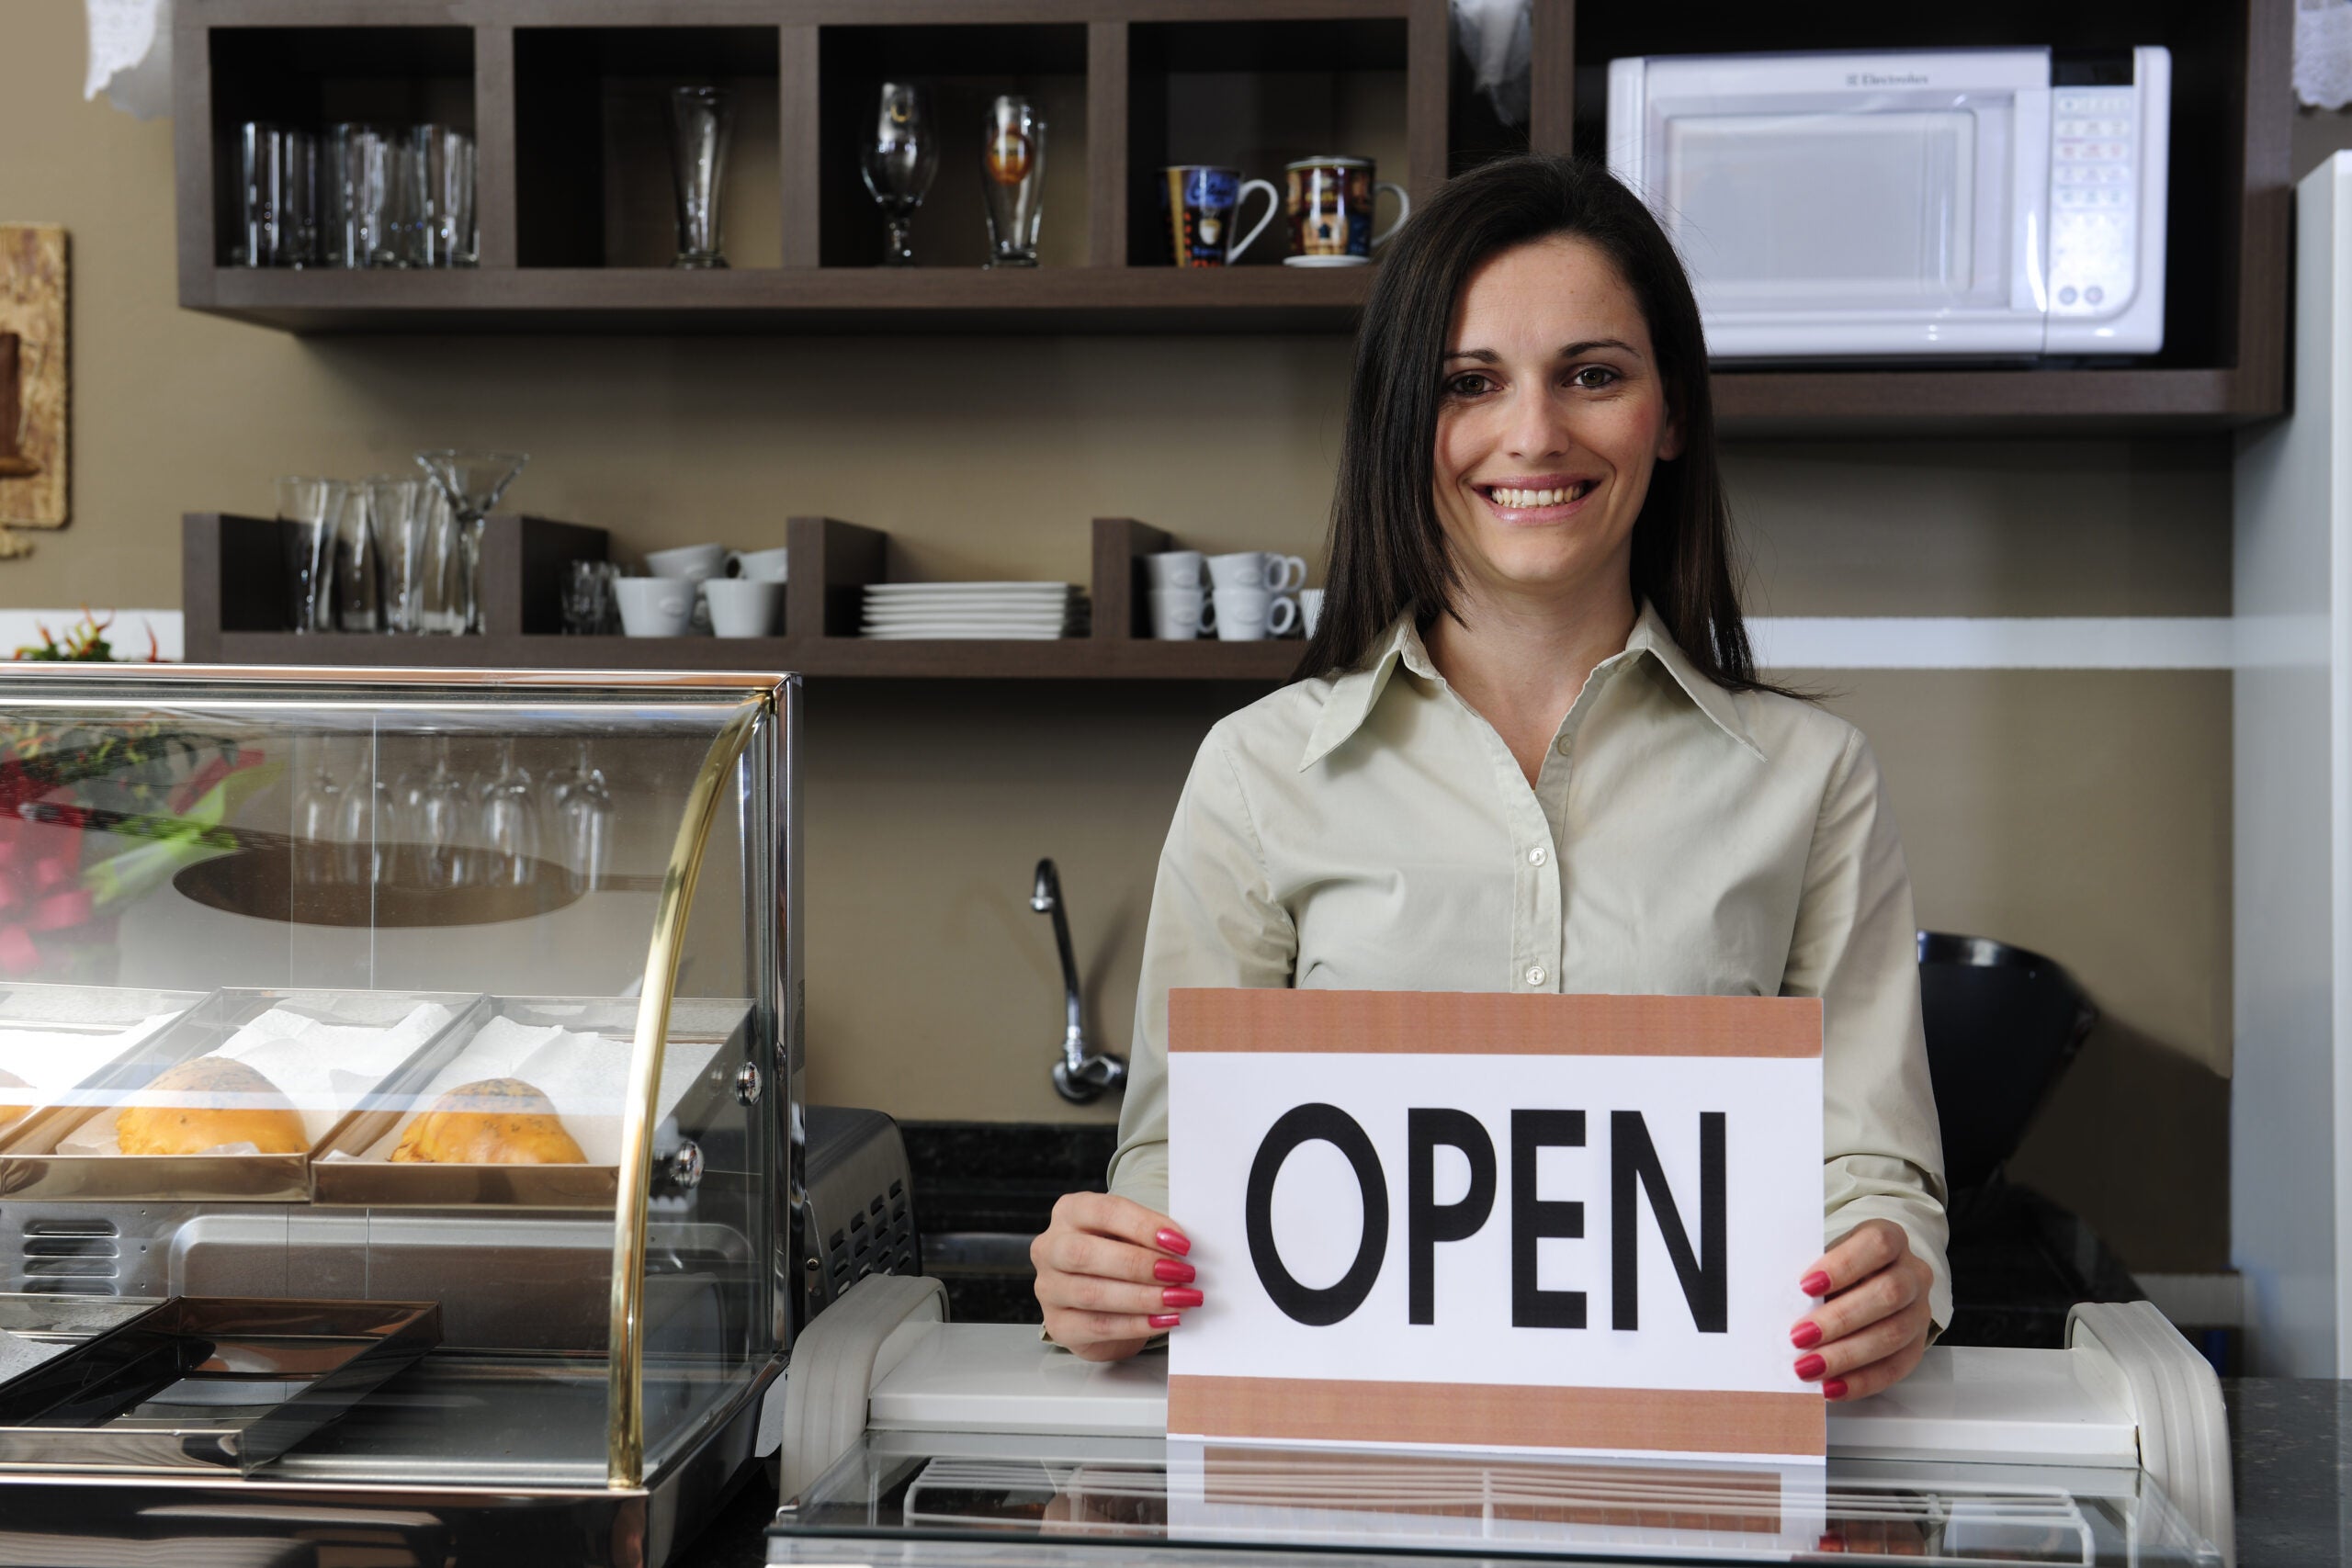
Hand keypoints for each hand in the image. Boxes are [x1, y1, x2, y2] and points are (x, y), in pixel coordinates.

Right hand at [1031, 1192, 1198, 1361]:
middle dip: (1139, 1264)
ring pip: (1092, 1294)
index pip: (1104, 1212)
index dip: (1144, 1226)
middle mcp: (1050, 1247)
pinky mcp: (1058, 1325)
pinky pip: (1098, 1327)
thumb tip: (1184, 1248)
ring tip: (1180, 1299)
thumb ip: (1151, 1236)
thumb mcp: (1130, 1236)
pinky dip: (1136, 1324)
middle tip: (1181, 1273)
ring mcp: (1048, 1288)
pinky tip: (1164, 1321)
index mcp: (1069, 1212)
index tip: (1181, 1243)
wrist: (1099, 1302)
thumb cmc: (1120, 1257)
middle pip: (1086, 1254)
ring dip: (1143, 1298)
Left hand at [1788, 1218, 1933, 1400]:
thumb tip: (1778, 1301)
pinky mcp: (1917, 1344)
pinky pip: (1896, 1367)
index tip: (1805, 1287)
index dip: (1843, 1266)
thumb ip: (1811, 1276)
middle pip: (1888, 1294)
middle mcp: (1913, 1272)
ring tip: (1808, 1367)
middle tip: (1799, 1337)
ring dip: (1846, 1355)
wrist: (1867, 1278)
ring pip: (1894, 1334)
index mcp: (1890, 1238)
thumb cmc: (1837, 1266)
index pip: (1877, 1245)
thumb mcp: (1824, 1257)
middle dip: (1840, 1319)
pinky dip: (1861, 1380)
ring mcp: (1920, 1310)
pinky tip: (1832, 1386)